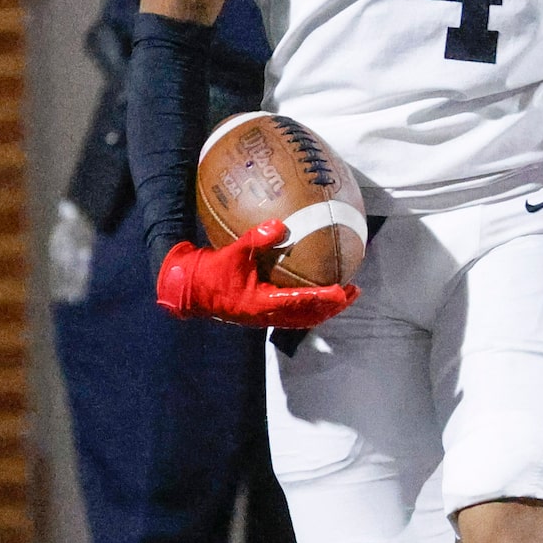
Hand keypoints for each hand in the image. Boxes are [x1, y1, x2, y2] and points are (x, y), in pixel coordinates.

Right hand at [156, 219, 357, 327]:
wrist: (188, 291)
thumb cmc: (209, 273)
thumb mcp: (232, 253)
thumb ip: (256, 239)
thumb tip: (278, 224)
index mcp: (262, 304)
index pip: (301, 302)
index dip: (324, 298)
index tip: (343, 291)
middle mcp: (266, 315)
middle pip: (309, 315)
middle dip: (333, 305)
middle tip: (354, 291)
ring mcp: (264, 318)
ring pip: (303, 318)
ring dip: (324, 308)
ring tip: (343, 296)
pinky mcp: (260, 315)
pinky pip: (292, 315)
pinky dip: (309, 307)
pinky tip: (317, 296)